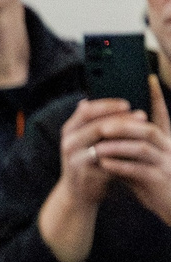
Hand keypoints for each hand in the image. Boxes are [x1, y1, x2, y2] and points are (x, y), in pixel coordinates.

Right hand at [54, 95, 148, 209]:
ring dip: (126, 135)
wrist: (77, 193)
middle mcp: (68, 143)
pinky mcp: (86, 172)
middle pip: (96, 125)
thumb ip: (85, 123)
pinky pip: (108, 159)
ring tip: (143, 130)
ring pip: (103, 142)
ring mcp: (75, 158)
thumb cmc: (86, 162)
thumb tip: (86, 100)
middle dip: (122, 119)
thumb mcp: (81, 140)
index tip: (127, 104)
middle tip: (142, 115)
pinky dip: (124, 152)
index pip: (86, 111)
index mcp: (69, 131)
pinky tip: (138, 148)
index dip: (107, 106)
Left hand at [97, 78, 170, 225]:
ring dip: (118, 145)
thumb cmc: (153, 182)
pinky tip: (105, 164)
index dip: (157, 97)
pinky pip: (138, 169)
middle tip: (103, 125)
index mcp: (166, 141)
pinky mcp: (159, 180)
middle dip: (125, 125)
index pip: (162, 115)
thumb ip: (127, 148)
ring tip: (99, 145)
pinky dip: (120, 165)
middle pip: (149, 129)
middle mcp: (169, 149)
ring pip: (142, 148)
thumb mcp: (141, 161)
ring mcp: (166, 164)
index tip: (148, 79)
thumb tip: (105, 132)